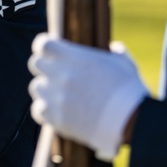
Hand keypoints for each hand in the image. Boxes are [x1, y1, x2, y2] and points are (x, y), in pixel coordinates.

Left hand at [28, 33, 148, 160]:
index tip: (49, 50)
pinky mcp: (57, 118)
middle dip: (44, 66)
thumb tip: (114, 47)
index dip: (44, 46)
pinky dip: (45, 110)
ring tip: (61, 94)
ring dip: (46, 89)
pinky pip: (37, 110)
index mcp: (73, 57)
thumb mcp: (124, 63)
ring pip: (36, 87)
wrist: (131, 121)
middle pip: (35, 64)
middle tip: (56, 73)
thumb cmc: (129, 89)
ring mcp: (56, 97)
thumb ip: (116, 52)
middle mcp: (60, 74)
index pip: (42, 44)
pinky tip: (58, 110)